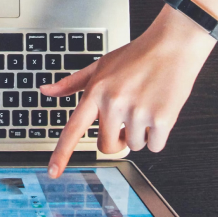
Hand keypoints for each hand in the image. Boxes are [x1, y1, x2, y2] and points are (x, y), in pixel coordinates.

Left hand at [42, 6, 215, 177]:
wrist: (172, 45)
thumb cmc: (136, 55)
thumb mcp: (100, 65)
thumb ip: (72, 83)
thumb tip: (45, 91)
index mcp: (96, 91)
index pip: (74, 128)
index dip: (62, 153)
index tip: (53, 172)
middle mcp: (114, 103)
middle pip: (107, 146)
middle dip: (117, 139)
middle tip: (126, 118)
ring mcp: (137, 112)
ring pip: (133, 146)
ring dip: (140, 133)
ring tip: (145, 105)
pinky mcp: (161, 119)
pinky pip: (155, 146)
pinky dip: (158, 135)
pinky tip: (159, 110)